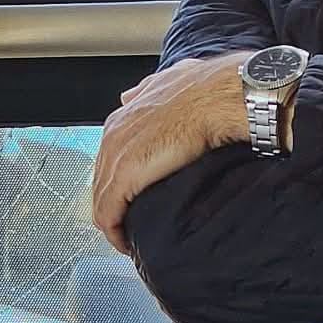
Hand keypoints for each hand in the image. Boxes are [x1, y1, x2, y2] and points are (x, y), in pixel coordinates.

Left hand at [91, 52, 251, 253]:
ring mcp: (116, 156)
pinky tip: (126, 243)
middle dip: (113, 202)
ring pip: (101, 199)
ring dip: (114, 221)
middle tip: (130, 222)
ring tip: (130, 238)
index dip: (118, 178)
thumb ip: (148, 90)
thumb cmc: (209, 90)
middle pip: (101, 178)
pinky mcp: (124, 177)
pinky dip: (115, 232)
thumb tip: (132, 95)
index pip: (109, 155)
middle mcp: (113, 134)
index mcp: (124, 115)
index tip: (131, 195)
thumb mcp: (171, 80)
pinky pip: (108, 214)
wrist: (221, 97)